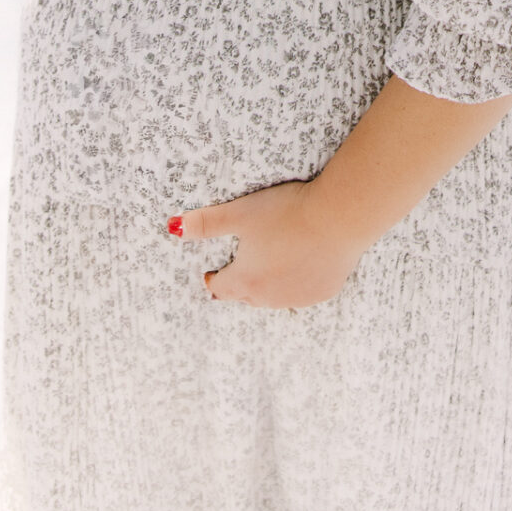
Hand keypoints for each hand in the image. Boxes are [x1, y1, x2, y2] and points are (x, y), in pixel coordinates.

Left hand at [169, 180, 367, 308]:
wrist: (338, 217)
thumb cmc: (287, 212)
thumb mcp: (241, 212)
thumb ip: (206, 223)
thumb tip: (172, 228)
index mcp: (245, 280)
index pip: (218, 287)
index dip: (212, 278)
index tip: (210, 272)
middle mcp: (269, 297)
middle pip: (245, 295)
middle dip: (240, 283)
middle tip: (240, 267)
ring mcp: (298, 298)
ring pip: (274, 298)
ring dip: (268, 285)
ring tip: (270, 265)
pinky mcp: (323, 292)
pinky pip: (302, 293)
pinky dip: (297, 282)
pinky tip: (302, 263)